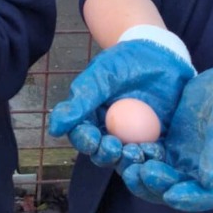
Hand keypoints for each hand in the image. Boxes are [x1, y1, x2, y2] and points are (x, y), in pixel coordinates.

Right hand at [47, 30, 193, 166]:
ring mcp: (133, 137)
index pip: (83, 136)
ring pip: (126, 158)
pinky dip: (151, 157)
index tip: (93, 140)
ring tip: (134, 152)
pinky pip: (151, 154)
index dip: (85, 141)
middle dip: (106, 154)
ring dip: (128, 160)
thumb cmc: (123, 62)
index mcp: (91, 118)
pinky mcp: (155, 138)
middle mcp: (110, 132)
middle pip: (103, 152)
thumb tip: (54, 130)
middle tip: (114, 148)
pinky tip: (153, 151)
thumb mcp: (100, 76)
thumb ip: (80, 102)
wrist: (157, 51)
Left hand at [120, 66, 212, 210]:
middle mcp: (208, 178)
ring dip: (145, 175)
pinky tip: (129, 146)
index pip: (211, 197)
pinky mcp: (172, 152)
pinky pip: (154, 160)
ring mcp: (187, 166)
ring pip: (163, 180)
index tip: (170, 195)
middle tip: (141, 172)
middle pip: (181, 191)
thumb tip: (207, 181)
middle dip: (159, 185)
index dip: (191, 199)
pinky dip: (142, 157)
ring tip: (130, 160)